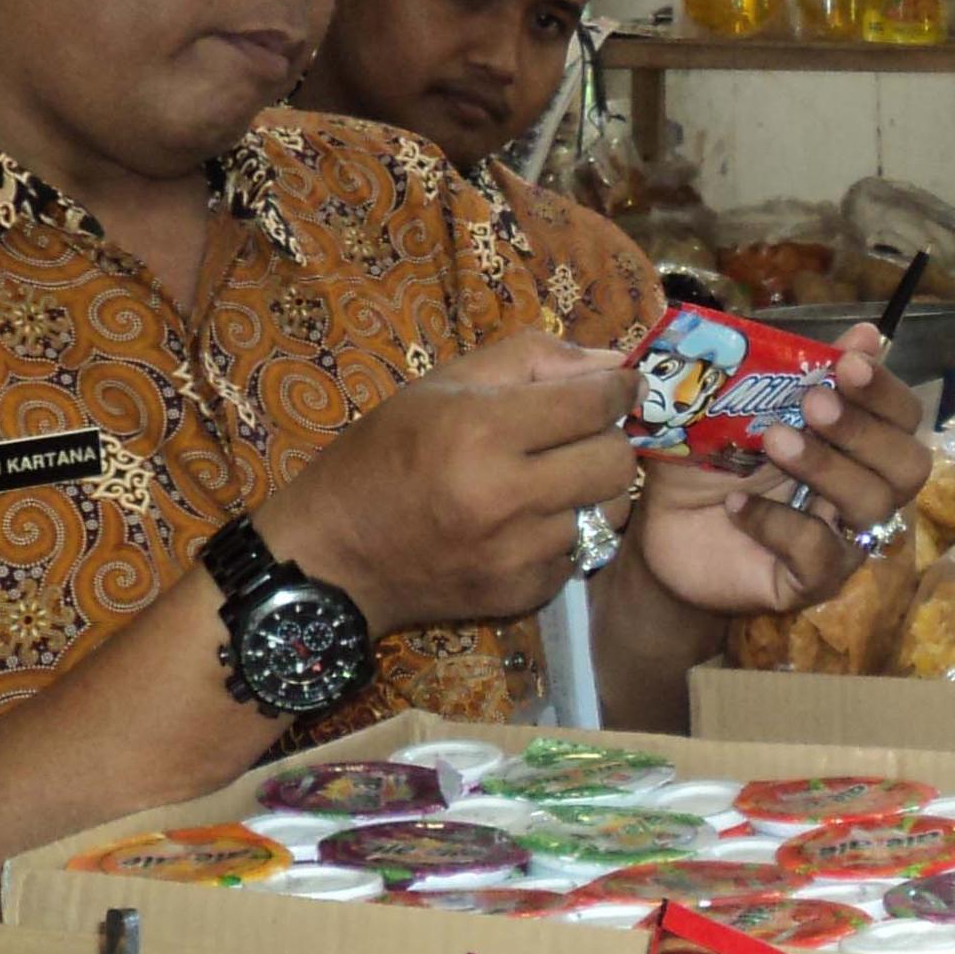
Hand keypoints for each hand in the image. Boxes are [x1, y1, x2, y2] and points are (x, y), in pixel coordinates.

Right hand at [258, 332, 637, 630]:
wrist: (334, 558)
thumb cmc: (384, 455)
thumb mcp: (441, 385)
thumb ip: (531, 359)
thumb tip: (613, 362)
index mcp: (481, 429)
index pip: (594, 403)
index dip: (618, 388)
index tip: (620, 386)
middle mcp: (506, 494)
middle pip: (615, 460)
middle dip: (608, 439)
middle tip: (581, 435)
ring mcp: (516, 552)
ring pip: (607, 510)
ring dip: (591, 491)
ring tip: (551, 481)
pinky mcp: (521, 594)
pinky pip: (579, 553)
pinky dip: (564, 534)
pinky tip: (525, 524)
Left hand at [629, 324, 933, 618]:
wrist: (662, 526)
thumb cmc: (711, 459)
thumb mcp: (742, 404)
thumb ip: (797, 370)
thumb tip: (865, 332)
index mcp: (857, 442)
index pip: (904, 416)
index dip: (884, 390)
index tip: (847, 362)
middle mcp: (864, 490)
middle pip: (910, 465)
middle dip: (865, 430)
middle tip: (812, 404)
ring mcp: (843, 540)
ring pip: (873, 506)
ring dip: (825, 467)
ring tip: (771, 443)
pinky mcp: (812, 581)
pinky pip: (820, 553)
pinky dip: (779, 523)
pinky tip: (736, 504)